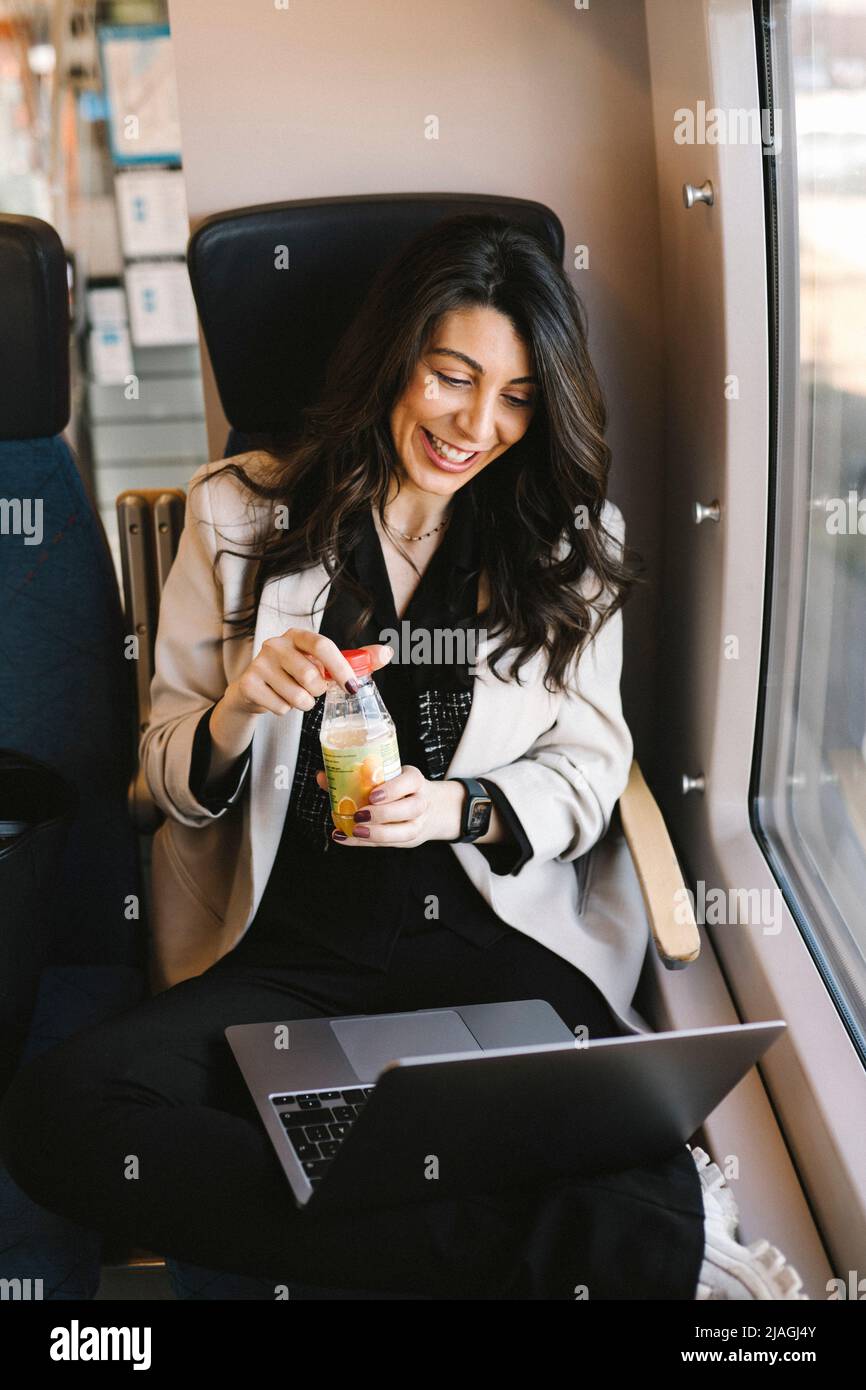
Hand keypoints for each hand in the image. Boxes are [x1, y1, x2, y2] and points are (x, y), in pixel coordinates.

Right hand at [225, 631, 393, 718]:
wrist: (254, 689)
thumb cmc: (294, 674)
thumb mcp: (323, 664)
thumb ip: (356, 660)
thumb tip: (387, 652)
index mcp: (297, 635)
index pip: (322, 645)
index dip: (339, 666)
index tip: (352, 686)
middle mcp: (276, 644)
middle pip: (311, 677)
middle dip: (318, 691)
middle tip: (311, 689)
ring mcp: (259, 662)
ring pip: (297, 696)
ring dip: (302, 703)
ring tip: (293, 694)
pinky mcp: (248, 683)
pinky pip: (281, 707)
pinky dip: (284, 710)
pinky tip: (277, 699)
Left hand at [315, 765, 463, 847]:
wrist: (432, 808)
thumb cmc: (400, 790)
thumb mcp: (387, 778)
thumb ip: (355, 777)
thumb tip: (322, 776)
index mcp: (415, 781)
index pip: (410, 781)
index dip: (393, 789)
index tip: (372, 795)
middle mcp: (421, 802)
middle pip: (410, 808)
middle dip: (384, 814)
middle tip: (360, 815)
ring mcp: (418, 823)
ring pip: (406, 831)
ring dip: (378, 833)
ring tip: (355, 830)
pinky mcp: (410, 839)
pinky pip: (390, 844)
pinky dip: (366, 843)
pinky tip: (346, 838)